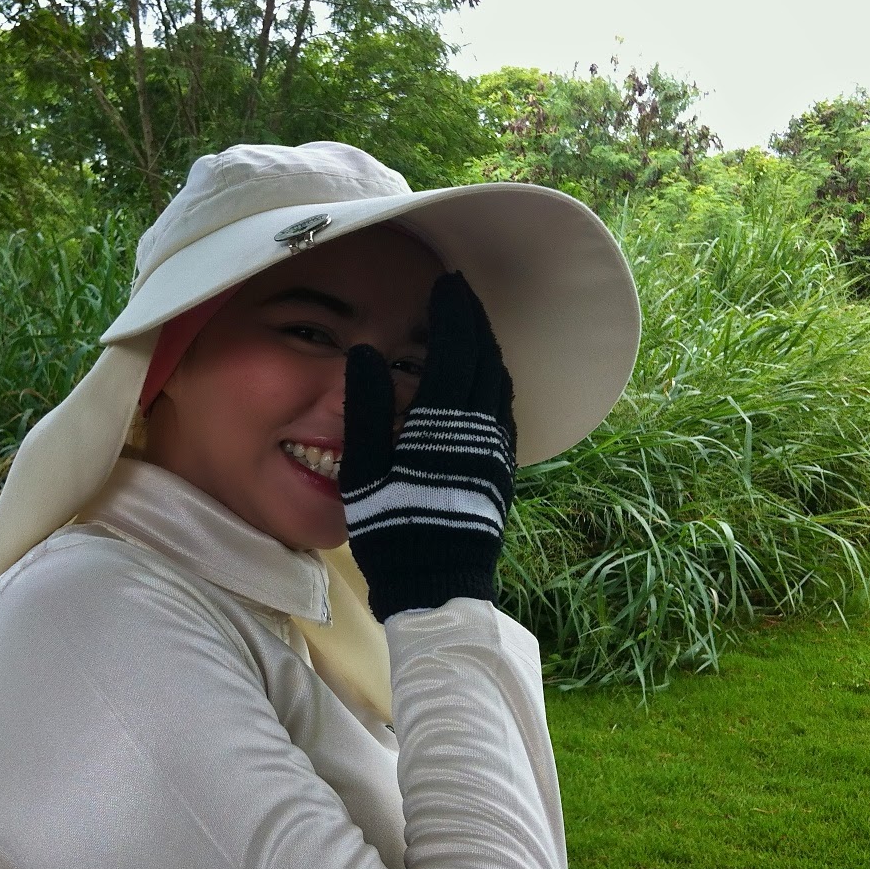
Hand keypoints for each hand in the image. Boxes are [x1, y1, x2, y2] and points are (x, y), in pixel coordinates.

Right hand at [340, 272, 516, 621]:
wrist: (439, 584)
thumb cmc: (393, 528)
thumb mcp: (364, 471)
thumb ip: (366, 409)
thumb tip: (365, 354)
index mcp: (445, 423)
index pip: (455, 349)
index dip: (452, 313)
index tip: (445, 285)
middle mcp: (480, 429)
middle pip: (484, 358)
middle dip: (472, 320)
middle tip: (459, 294)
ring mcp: (497, 449)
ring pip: (500, 382)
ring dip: (487, 348)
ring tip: (469, 328)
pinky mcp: (503, 469)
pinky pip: (505, 410)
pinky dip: (495, 381)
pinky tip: (483, 380)